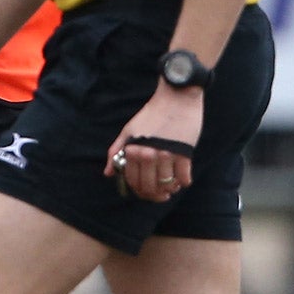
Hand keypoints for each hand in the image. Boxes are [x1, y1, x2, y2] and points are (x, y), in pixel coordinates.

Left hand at [105, 86, 202, 201]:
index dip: (138, 190)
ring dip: (170, 189)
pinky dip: (183, 182)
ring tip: (171, 187)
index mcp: (133, 150)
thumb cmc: (151, 113)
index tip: (144, 191)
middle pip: (150, 187)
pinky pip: (183, 177)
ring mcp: (167, 154)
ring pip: (167, 184)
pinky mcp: (184, 152)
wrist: (176, 97)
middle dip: (154, 195)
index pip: (133, 181)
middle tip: (160, 195)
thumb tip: (108, 173)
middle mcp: (148, 154)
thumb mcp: (128, 130)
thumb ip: (116, 152)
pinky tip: (182, 180)